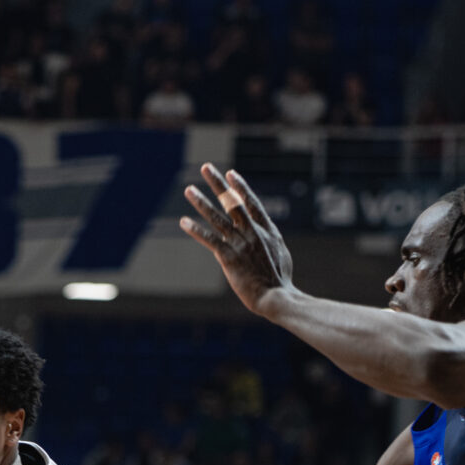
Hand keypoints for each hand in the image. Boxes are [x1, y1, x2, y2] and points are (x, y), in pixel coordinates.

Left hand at [180, 164, 296, 316]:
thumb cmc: (279, 281)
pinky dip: (196, 230)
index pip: (251, 203)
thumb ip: (270, 241)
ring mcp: (240, 244)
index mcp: (267, 231)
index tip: (230, 174)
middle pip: (232, 202)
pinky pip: (210, 240)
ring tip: (189, 189)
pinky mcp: (229, 257)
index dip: (240, 187)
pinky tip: (183, 222)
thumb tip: (266, 235)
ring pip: (217, 218)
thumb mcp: (280, 254)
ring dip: (201, 202)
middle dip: (218, 184)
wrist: (276, 297)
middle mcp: (253, 233)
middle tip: (206, 167)